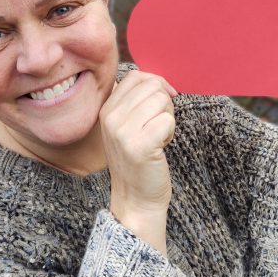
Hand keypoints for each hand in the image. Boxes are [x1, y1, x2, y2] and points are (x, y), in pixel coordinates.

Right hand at [99, 71, 176, 253]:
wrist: (136, 200)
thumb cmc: (137, 161)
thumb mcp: (125, 127)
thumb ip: (134, 102)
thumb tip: (157, 80)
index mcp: (106, 109)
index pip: (136, 76)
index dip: (156, 84)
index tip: (162, 102)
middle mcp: (111, 118)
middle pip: (152, 86)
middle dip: (164, 103)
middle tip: (158, 126)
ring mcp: (123, 131)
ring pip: (162, 100)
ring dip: (168, 118)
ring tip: (158, 137)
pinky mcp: (141, 145)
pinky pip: (168, 120)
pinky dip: (171, 132)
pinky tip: (161, 146)